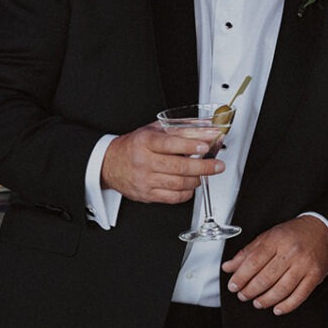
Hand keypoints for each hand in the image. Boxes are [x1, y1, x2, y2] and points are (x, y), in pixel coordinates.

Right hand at [101, 123, 223, 203]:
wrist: (109, 164)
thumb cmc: (134, 145)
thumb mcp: (153, 130)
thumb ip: (180, 129)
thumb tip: (206, 129)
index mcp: (145, 142)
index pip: (171, 144)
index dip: (191, 146)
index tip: (206, 146)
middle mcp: (144, 161)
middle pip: (179, 167)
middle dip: (203, 167)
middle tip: (217, 166)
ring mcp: (145, 180)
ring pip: (178, 184)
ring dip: (197, 180)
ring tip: (204, 174)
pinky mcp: (146, 195)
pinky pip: (172, 198)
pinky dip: (186, 193)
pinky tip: (190, 185)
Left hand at [223, 216, 327, 315]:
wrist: (322, 229)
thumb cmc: (293, 234)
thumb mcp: (267, 237)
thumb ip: (247, 253)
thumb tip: (229, 267)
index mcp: (276, 240)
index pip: (253, 262)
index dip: (241, 277)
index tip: (233, 286)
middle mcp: (291, 252)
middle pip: (266, 278)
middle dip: (250, 291)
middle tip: (243, 296)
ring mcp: (304, 265)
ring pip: (281, 289)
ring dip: (266, 300)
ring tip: (258, 302)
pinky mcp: (315, 275)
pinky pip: (300, 295)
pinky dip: (287, 305)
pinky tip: (277, 308)